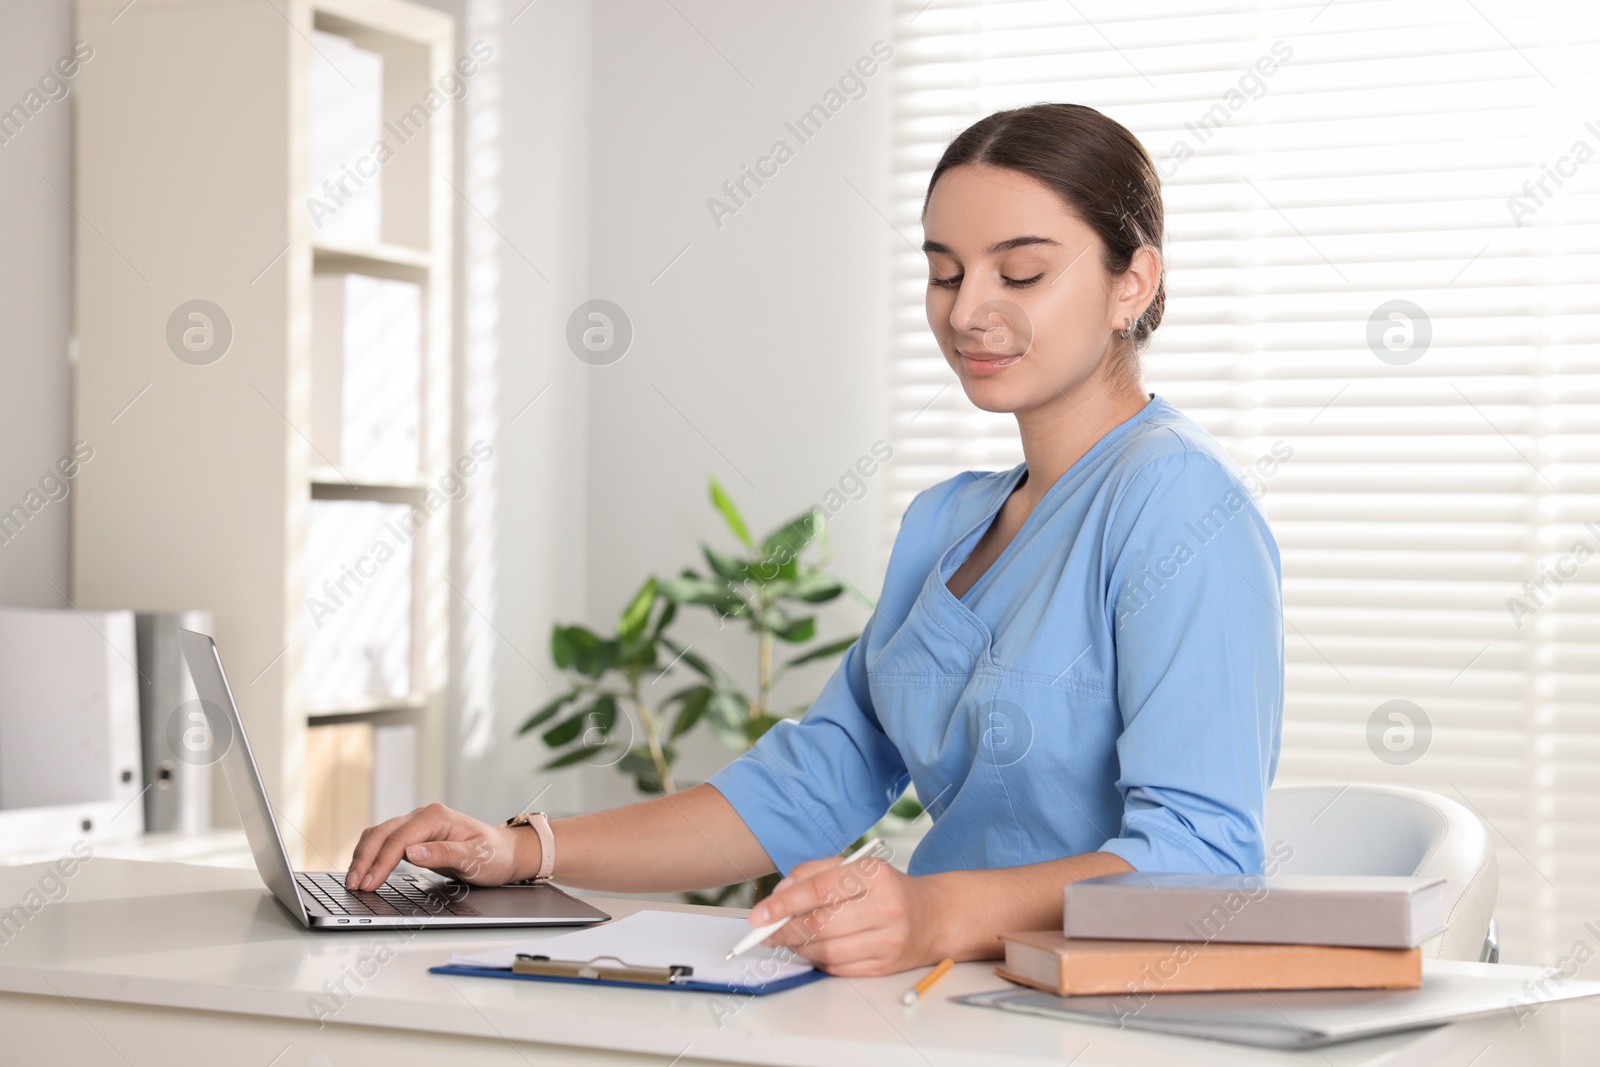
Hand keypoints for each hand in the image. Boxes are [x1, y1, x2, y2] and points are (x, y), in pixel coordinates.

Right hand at [344, 803, 529, 889]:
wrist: (504, 852)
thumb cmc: (493, 855)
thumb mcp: (474, 858)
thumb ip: (444, 854)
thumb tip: (412, 852)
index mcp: (436, 817)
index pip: (399, 839)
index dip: (381, 862)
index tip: (369, 883)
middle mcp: (423, 816)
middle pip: (382, 833)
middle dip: (364, 859)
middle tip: (353, 885)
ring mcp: (416, 825)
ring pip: (379, 835)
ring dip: (363, 856)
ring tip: (353, 881)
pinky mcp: (413, 836)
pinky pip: (385, 842)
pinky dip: (371, 855)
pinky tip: (364, 870)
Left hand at [748, 850, 945, 975]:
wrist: (934, 916)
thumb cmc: (888, 888)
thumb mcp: (856, 866)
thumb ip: (813, 873)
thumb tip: (778, 896)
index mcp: (876, 875)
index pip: (819, 889)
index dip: (783, 904)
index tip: (758, 915)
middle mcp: (886, 908)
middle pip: (820, 925)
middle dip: (785, 930)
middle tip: (766, 931)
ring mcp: (888, 941)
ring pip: (826, 951)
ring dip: (799, 947)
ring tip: (792, 937)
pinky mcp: (885, 966)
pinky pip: (838, 968)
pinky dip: (818, 960)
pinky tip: (816, 948)